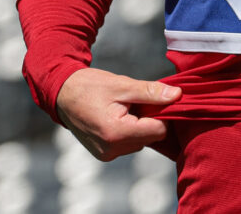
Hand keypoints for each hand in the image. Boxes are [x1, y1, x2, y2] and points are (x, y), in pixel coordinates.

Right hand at [55, 67, 181, 160]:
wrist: (62, 94)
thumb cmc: (91, 86)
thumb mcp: (123, 85)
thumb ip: (151, 92)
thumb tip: (178, 95)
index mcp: (116, 133)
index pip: (159, 131)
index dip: (161, 113)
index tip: (151, 99)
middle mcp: (111, 149)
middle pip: (150, 137)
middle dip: (148, 119)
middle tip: (132, 102)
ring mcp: (106, 154)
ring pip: (140, 141)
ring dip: (138, 126)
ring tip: (121, 109)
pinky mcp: (104, 155)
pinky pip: (128, 144)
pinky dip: (128, 132)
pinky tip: (115, 117)